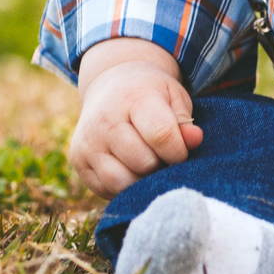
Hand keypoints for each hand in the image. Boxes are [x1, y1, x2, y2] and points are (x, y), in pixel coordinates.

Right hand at [69, 41, 203, 197]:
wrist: (110, 85)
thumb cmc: (149, 94)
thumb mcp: (172, 96)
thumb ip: (184, 120)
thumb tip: (195, 140)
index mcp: (132, 98)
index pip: (161, 135)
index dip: (179, 151)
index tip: (182, 151)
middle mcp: (105, 120)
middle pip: (144, 163)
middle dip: (160, 165)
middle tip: (163, 156)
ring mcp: (88, 141)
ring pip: (122, 182)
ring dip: (142, 181)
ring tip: (148, 165)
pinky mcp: (78, 159)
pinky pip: (106, 189)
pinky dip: (123, 187)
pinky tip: (130, 168)